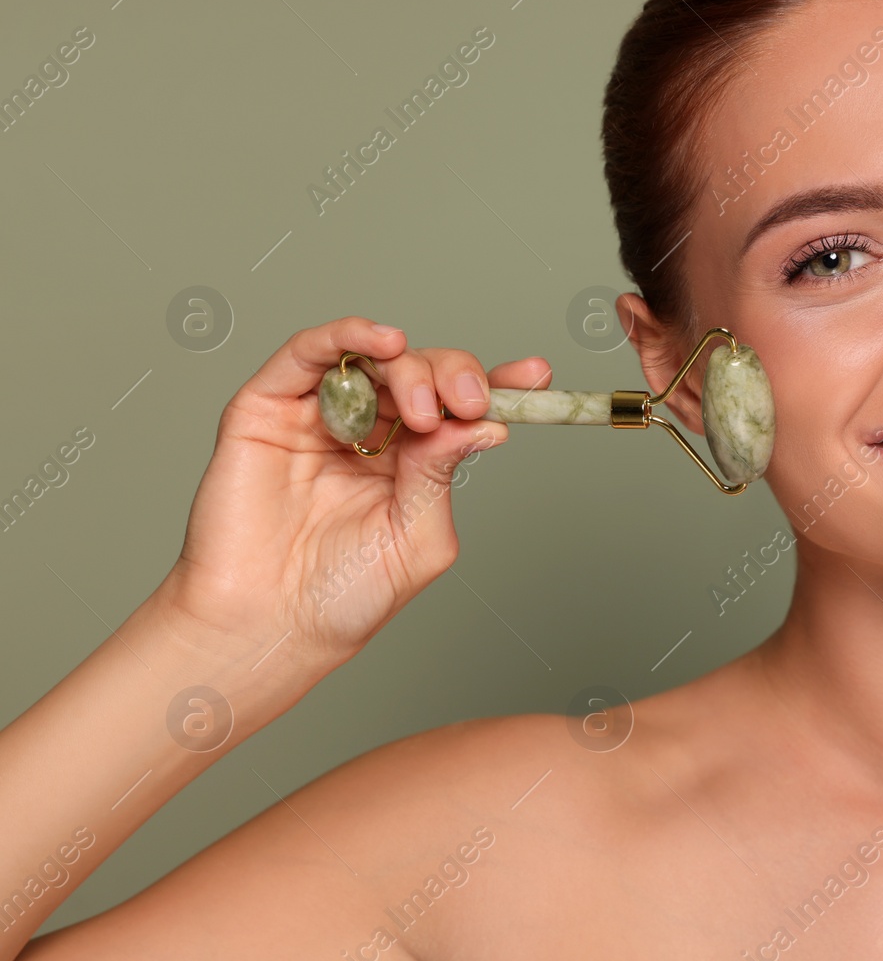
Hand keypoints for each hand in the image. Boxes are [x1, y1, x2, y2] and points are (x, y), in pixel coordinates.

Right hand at [158, 317, 552, 686]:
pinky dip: (349, 334)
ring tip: (422, 405)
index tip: (537, 375)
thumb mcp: (416, 539)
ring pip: (373, 357)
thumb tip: (485, 425)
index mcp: (411, 461)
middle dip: (454, 379)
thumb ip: (442, 476)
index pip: (461, 410)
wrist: (267, 626)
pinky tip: (384, 342)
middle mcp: (368, 431)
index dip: (501, 386)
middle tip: (466, 404)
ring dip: (410, 366)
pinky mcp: (267, 408)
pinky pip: (307, 352)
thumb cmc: (341, 597)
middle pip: (423, 374)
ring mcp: (318, 416)